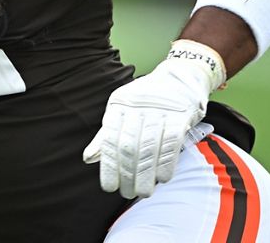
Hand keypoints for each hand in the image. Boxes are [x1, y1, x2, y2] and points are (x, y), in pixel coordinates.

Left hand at [82, 53, 216, 197]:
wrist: (181, 77)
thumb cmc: (146, 100)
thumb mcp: (121, 112)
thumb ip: (106, 135)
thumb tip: (88, 158)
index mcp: (118, 106)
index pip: (110, 139)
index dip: (109, 165)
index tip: (109, 187)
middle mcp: (136, 107)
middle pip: (129, 146)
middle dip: (127, 174)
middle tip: (128, 193)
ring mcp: (159, 110)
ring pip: (149, 147)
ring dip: (146, 174)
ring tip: (144, 192)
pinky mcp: (180, 115)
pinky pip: (171, 142)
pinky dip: (166, 162)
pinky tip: (162, 178)